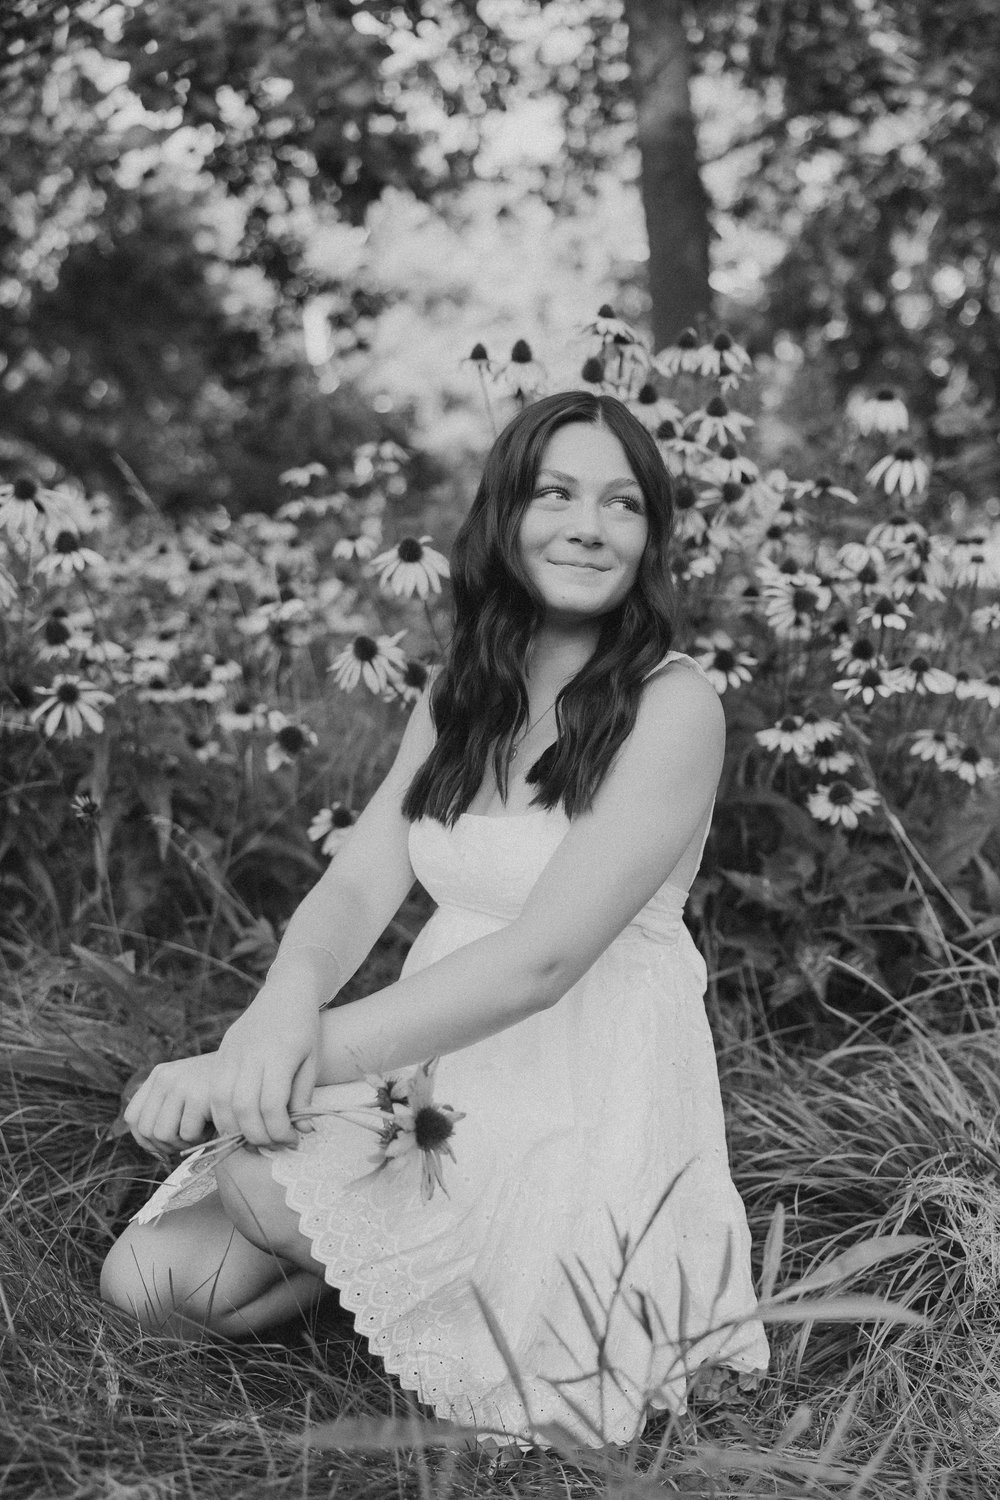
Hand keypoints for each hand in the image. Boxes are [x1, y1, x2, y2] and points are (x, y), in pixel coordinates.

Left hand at [124, 1052, 218, 1156]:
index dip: (146, 1139)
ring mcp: (181, 1085)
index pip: (133, 1118)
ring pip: (163, 1135)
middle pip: (146, 1130)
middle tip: (188, 1141)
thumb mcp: (187, 1090)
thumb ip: (166, 1109)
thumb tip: (152, 1149)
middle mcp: (166, 1077)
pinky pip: (187, 1134)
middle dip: (166, 1145)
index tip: (167, 1145)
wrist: (251, 1072)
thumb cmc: (220, 1090)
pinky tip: (213, 1127)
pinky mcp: (199, 1096)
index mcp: (160, 1075)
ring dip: (182, 1143)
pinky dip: (200, 1139)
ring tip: (200, 1133)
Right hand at [209, 984, 321, 1147]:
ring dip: (235, 1129)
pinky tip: (238, 1123)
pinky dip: (222, 1114)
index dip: (279, 1130)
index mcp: (280, 1053)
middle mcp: (251, 1053)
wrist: (285, 991)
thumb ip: (304, 1097)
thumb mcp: (312, 1060)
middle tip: (273, 1145)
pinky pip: (213, 1091)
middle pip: (243, 1107)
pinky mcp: (221, 1054)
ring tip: (255, 1138)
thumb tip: (302, 1133)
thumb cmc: (305, 1027)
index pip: (271, 1105)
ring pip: (221, 1101)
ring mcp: (232, 1052)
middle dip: (257, 1135)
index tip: (292, 1140)